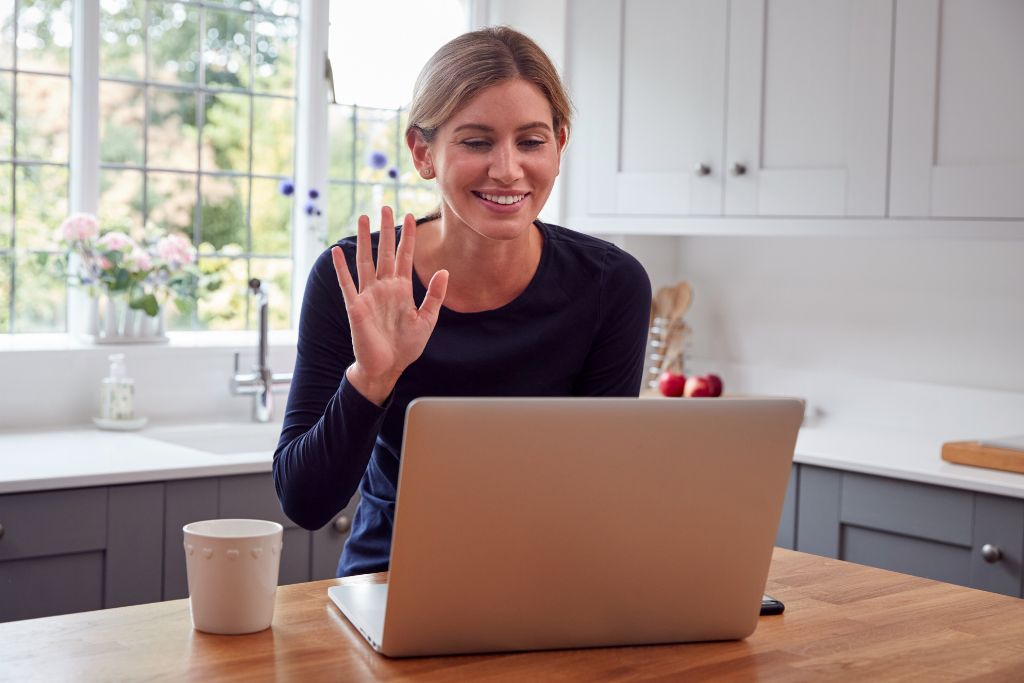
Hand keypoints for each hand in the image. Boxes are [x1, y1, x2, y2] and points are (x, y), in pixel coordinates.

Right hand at [331, 207, 448, 404]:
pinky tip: (337, 251)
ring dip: (365, 239)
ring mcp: (369, 295)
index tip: (411, 216)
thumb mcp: (427, 320)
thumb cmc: (406, 346)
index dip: (407, 237)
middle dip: (386, 229)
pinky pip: (347, 284)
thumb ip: (435, 295)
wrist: (387, 367)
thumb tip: (444, 270)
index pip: (404, 257)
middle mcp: (384, 288)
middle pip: (385, 252)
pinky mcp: (355, 307)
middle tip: (386, 206)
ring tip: (363, 216)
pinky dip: (341, 268)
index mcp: (401, 289)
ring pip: (366, 261)